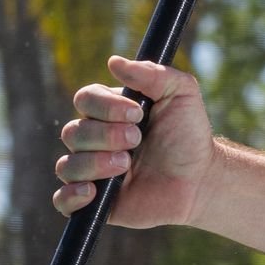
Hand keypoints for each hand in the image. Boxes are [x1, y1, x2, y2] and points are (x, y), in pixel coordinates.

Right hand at [53, 56, 215, 228]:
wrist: (201, 179)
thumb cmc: (189, 135)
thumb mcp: (180, 94)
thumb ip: (152, 73)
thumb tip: (113, 61)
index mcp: (108, 112)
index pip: (85, 99)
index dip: (106, 106)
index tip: (137, 113)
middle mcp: (94, 141)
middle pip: (73, 132)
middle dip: (106, 135)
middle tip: (137, 140)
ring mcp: (92, 172)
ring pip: (67, 166)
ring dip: (96, 163)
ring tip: (127, 165)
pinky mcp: (95, 202)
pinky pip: (63, 201)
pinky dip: (71, 196)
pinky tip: (93, 191)